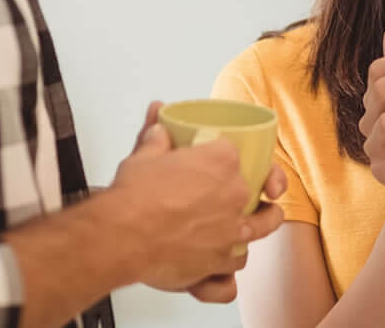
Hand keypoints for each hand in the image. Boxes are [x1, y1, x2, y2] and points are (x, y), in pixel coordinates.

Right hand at [113, 103, 283, 292]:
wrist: (122, 236)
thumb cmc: (134, 197)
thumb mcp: (143, 156)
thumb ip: (156, 137)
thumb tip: (158, 123)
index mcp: (222, 161)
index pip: (235, 152)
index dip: (227, 156)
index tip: (220, 160)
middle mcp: (235, 194)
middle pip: (256, 187)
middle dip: (253, 187)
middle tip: (247, 188)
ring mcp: (232, 229)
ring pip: (262, 225)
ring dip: (261, 222)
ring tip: (261, 220)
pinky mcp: (221, 259)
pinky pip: (238, 260)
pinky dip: (234, 259)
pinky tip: (231, 256)